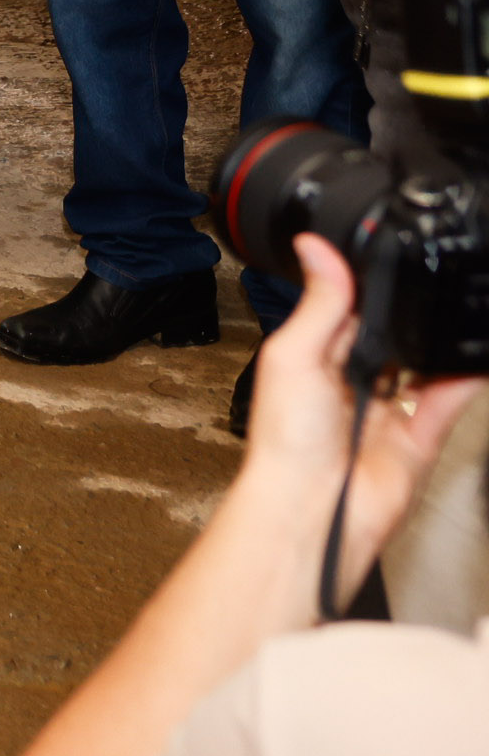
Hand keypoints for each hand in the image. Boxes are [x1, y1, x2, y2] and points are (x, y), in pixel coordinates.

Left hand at [242, 239, 487, 579]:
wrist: (314, 507)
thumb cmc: (286, 440)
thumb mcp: (295, 354)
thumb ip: (320, 304)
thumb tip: (315, 248)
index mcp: (313, 360)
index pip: (347, 314)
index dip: (368, 290)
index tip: (392, 257)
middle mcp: (350, 384)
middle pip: (390, 338)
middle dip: (408, 317)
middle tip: (430, 283)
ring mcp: (387, 412)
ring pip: (424, 367)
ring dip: (438, 344)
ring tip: (456, 307)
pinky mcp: (419, 439)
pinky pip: (450, 401)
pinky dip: (467, 377)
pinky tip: (476, 351)